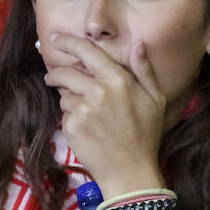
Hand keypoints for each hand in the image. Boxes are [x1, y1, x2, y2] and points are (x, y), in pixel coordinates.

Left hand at [43, 34, 166, 195]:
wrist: (131, 172)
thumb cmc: (146, 135)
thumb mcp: (156, 100)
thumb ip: (145, 70)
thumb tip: (137, 44)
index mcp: (119, 80)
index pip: (87, 52)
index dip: (68, 42)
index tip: (56, 38)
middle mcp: (99, 90)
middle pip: (65, 72)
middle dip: (56, 74)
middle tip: (54, 78)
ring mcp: (84, 109)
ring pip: (64, 95)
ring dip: (69, 100)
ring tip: (86, 115)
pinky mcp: (72, 126)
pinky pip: (65, 114)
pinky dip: (72, 119)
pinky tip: (86, 130)